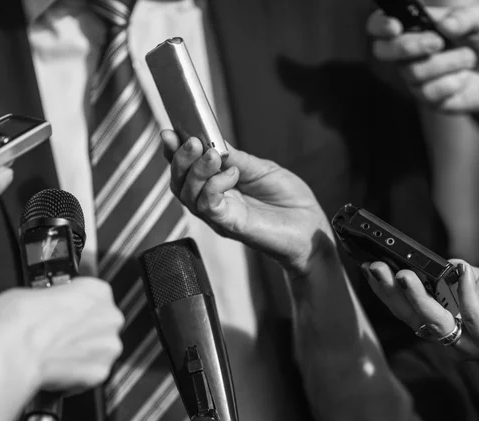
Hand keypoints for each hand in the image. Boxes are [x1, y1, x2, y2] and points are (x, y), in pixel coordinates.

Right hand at [0, 278, 123, 400]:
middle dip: (81, 330)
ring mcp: (108, 347)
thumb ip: (53, 297)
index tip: (64, 310)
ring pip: (98, 349)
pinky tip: (56, 369)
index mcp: (97, 290)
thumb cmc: (18, 321)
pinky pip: (90, 372)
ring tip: (54, 353)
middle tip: (56, 334)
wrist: (13, 354)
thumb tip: (47, 305)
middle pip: (100, 323)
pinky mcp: (100, 373)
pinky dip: (76, 374)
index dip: (76, 304)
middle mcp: (110, 317)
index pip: (93, 294)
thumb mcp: (31, 290)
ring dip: (81, 352)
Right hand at [161, 132, 334, 273]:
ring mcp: (218, 216)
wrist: (309, 230)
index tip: (169, 132)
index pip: (186, 170)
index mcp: (217, 186)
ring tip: (214, 155)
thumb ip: (236, 157)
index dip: (173, 152)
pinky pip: (207, 206)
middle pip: (179, 183)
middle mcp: (212, 202)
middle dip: (180, 159)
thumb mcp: (261, 169)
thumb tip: (212, 139)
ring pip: (187, 194)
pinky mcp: (228, 226)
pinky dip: (214, 186)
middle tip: (191, 141)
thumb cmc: (289, 202)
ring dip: (196, 170)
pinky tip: (232, 175)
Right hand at [362, 259, 478, 357]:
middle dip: (390, 291)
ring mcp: (464, 343)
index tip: (368, 269)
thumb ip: (450, 277)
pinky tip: (459, 272)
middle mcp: (443, 338)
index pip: (400, 308)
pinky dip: (464, 292)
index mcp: (434, 325)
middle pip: (408, 315)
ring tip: (404, 275)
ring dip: (416, 296)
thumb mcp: (472, 284)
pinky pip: (470, 314)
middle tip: (378, 270)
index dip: (382, 290)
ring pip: (432, 319)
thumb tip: (434, 265)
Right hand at [368, 4, 478, 111]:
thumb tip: (444, 25)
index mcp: (413, 28)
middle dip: (408, 46)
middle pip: (383, 51)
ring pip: (414, 71)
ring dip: (449, 62)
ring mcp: (412, 77)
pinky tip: (463, 78)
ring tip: (468, 58)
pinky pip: (430, 91)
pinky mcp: (424, 97)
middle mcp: (406, 54)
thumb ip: (464, 16)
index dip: (379, 25)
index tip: (395, 27)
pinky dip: (454, 82)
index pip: (378, 25)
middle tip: (437, 43)